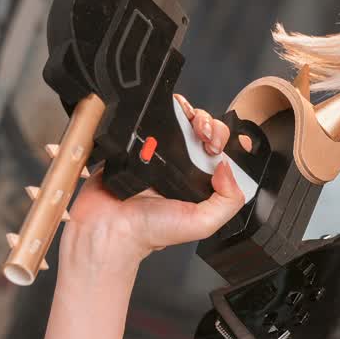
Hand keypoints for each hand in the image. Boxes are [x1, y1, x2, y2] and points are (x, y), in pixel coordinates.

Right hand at [60, 95, 252, 269]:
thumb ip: (228, 201)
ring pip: (184, 119)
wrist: (110, 223)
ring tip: (193, 128)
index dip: (226, 144)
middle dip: (212, 127)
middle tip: (206, 139)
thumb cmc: (148, 229)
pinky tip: (170, 119)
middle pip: (205, 131)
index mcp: (199, 182)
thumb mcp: (202, 224)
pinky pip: (156, 115)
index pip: (222, 154)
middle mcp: (182, 165)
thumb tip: (228, 168)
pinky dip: (167, 109)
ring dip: (193, 115)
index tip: (219, 148)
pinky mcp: (139, 139)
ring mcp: (160, 150)